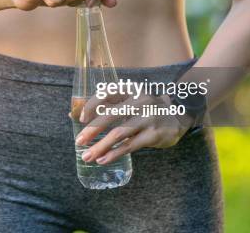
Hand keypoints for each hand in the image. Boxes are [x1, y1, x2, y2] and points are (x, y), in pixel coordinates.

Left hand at [74, 93, 193, 164]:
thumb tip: (71, 114)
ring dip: (100, 146)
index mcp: (130, 89)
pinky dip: (114, 153)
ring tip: (87, 156)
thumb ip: (103, 105)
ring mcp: (148, 117)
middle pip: (111, 115)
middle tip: (78, 141)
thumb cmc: (144, 109)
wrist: (178, 116)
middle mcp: (140, 101)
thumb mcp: (127, 101)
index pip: (107, 93)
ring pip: (119, 133)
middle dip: (92, 130)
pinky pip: (130, 145)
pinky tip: (103, 159)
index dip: (91, 105)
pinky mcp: (154, 134)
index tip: (81, 120)